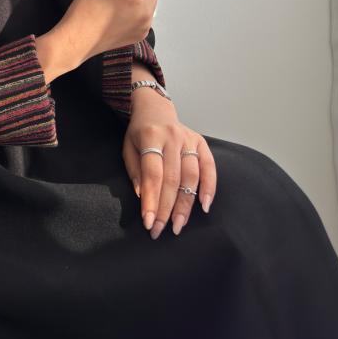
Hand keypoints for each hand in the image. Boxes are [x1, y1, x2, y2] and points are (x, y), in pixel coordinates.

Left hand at [121, 90, 216, 238]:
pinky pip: (209, 167)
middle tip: (160, 230)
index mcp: (150, 136)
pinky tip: (204, 206)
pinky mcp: (201, 142)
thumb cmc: (139, 132)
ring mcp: (189, 139)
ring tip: (178, 225)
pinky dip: (209, 187)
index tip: (149, 222)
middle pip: (172, 179)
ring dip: (185, 204)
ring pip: (191, 177)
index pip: (152, 173)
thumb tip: (142, 196)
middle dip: (166, 208)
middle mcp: (172, 137)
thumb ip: (134, 170)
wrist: (154, 108)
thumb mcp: (128, 147)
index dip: (151, 200)